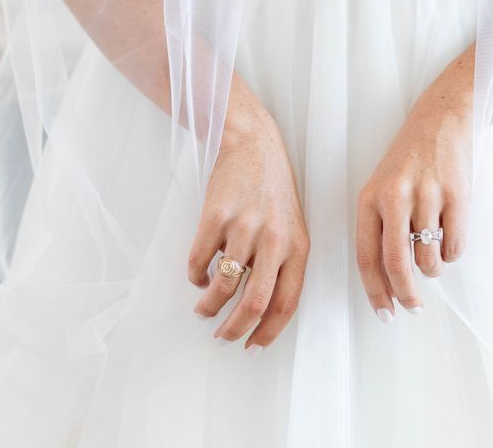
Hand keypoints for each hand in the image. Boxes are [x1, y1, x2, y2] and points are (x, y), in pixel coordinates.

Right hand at [188, 73, 309, 352]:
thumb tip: (259, 309)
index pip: (287, 302)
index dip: (269, 332)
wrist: (253, 144)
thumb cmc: (273, 191)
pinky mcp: (215, 216)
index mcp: (298, 247)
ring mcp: (244, 228)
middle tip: (222, 338)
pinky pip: (199, 261)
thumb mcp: (291, 227)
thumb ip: (282, 264)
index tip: (253, 347)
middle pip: (255, 302)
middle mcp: (274, 240)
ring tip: (203, 310)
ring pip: (223, 286)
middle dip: (235, 329)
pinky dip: (195, 276)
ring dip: (208, 306)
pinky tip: (197, 276)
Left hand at [356, 46, 474, 321]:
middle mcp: (395, 197)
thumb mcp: (382, 190)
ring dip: (433, 269)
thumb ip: (381, 232)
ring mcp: (428, 195)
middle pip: (397, 264)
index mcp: (370, 199)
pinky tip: (449, 234)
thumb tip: (390, 283)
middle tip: (413, 308)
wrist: (441, 121)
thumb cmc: (408, 164)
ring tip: (433, 253)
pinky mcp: (458, 195)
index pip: (366, 257)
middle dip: (405, 295)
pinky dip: (453, 251)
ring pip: (429, 260)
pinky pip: (455, 246)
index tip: (385, 313)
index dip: (375, 291)